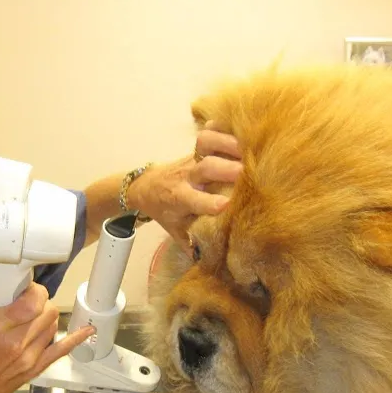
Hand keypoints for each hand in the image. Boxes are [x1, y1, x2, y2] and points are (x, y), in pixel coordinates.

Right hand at [0, 284, 93, 392]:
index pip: (32, 301)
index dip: (35, 290)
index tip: (28, 289)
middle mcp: (15, 341)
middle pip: (47, 310)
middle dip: (41, 301)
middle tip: (30, 302)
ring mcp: (29, 356)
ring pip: (53, 324)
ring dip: (47, 315)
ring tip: (35, 316)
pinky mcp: (37, 367)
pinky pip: (62, 349)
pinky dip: (76, 338)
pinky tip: (87, 330)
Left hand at [129, 121, 242, 249]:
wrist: (145, 186)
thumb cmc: (165, 211)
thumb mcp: (174, 230)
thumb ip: (191, 244)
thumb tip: (210, 264)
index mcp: (180, 198)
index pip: (193, 200)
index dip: (209, 202)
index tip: (226, 205)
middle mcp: (186, 176)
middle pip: (204, 167)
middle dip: (223, 169)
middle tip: (244, 173)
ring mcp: (192, 159)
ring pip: (205, 144)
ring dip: (225, 143)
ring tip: (246, 147)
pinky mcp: (196, 148)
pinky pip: (207, 134)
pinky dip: (220, 128)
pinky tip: (236, 127)